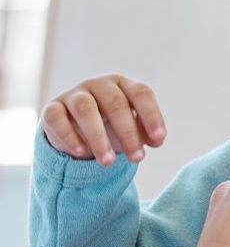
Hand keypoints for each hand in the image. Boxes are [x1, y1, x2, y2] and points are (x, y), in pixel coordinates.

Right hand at [41, 73, 165, 165]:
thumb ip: (145, 133)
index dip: (151, 115)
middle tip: (137, 158)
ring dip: (98, 137)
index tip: (159, 139)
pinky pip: (57, 118)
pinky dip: (69, 136)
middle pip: (115, 103)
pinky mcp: (52, 108)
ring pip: (85, 109)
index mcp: (123, 85)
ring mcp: (74, 95)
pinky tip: (81, 153)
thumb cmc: (111, 126)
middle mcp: (99, 85)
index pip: (141, 93)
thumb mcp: (131, 129)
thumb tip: (156, 140)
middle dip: (128, 132)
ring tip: (109, 162)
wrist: (76, 130)